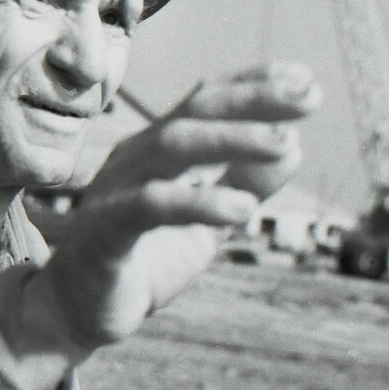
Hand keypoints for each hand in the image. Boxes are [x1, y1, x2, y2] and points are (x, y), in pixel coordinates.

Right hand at [22, 61, 321, 356]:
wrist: (79, 311)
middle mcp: (137, 155)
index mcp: (159, 148)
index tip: (305, 77)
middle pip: (196, 111)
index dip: (254, 83)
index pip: (208, 100)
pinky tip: (242, 209)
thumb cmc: (144, 258)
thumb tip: (295, 146)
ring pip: (175, 146)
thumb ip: (245, 183)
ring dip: (235, 139)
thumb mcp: (208, 222)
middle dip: (254, 100)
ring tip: (286, 142)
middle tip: (309, 98)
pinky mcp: (105, 229)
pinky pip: (151, 205)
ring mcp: (117, 187)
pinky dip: (199, 202)